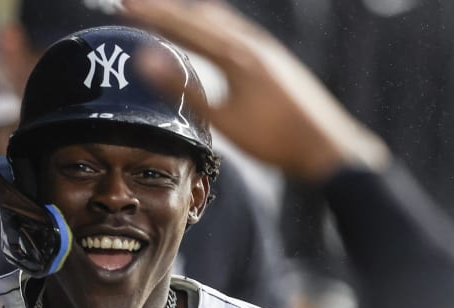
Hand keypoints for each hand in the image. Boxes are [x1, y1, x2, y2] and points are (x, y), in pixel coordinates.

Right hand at [121, 0, 389, 180]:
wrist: (328, 148)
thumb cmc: (276, 139)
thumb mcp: (224, 119)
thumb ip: (183, 89)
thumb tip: (146, 60)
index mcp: (236, 55)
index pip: (185, 27)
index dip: (153, 15)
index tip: (125, 4)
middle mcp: (252, 44)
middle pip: (202, 17)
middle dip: (167, 10)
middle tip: (138, 3)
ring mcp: (267, 50)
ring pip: (222, 21)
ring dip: (191, 15)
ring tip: (170, 12)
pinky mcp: (275, 61)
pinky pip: (236, 31)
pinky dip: (214, 25)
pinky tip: (215, 33)